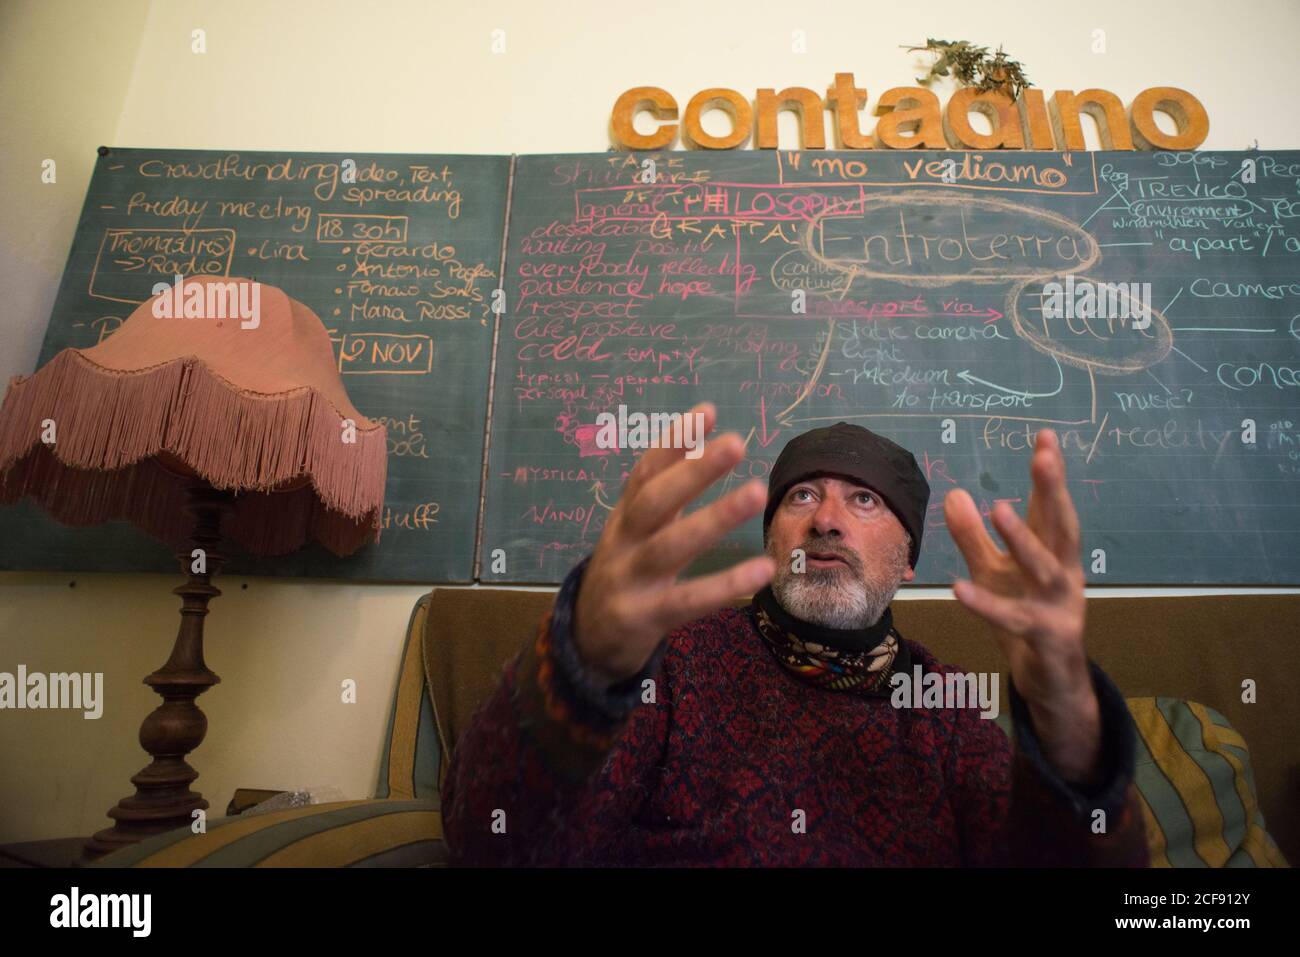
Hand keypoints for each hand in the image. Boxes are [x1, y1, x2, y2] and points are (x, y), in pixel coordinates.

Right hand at [573, 402, 775, 684]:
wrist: (584, 642)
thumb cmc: (625, 576)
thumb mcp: (636, 533)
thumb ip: (666, 495)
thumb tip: (702, 446)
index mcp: (624, 517)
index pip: (645, 471)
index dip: (674, 441)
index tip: (707, 411)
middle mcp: (622, 542)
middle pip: (655, 500)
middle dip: (693, 471)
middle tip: (736, 443)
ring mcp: (629, 580)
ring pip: (670, 546)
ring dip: (714, 518)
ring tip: (756, 493)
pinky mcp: (642, 618)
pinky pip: (687, 601)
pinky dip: (724, 584)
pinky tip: (762, 569)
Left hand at [943, 429, 1100, 785]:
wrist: (1049, 678)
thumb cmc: (1024, 613)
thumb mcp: (992, 570)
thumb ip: (973, 536)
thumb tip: (954, 493)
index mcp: (1053, 553)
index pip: (1050, 506)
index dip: (1048, 473)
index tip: (1044, 436)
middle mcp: (1062, 573)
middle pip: (1061, 525)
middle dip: (1054, 490)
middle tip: (1044, 457)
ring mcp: (1059, 605)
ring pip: (1043, 567)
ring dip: (1022, 538)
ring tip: (997, 507)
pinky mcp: (1045, 635)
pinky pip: (1013, 617)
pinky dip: (987, 604)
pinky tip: (960, 588)